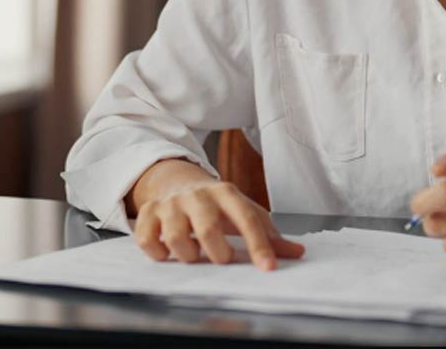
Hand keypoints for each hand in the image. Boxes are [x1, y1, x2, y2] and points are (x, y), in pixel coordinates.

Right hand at [130, 162, 305, 270]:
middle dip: (218, 253)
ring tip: (194, 254)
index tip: (268, 268)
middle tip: (221, 258)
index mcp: (226, 193)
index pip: (246, 218)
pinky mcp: (148, 212)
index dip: (258, 245)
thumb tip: (298, 253)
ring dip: (188, 256)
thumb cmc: (215, 202)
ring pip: (176, 237)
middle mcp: (197, 196)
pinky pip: (147, 239)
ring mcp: (170, 204)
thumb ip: (268, 233)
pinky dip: (157, 253)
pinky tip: (168, 252)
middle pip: (207, 229)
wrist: (175, 178)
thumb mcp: (242, 209)